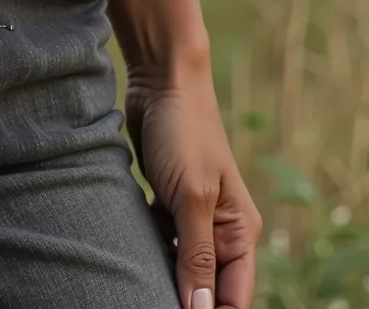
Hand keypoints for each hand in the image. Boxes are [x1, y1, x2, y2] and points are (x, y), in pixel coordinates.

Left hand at [125, 64, 261, 308]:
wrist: (162, 81)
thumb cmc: (185, 134)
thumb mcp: (192, 199)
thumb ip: (196, 257)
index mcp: (240, 233)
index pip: (234, 298)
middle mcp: (222, 230)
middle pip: (207, 288)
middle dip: (184, 302)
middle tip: (146, 302)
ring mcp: (193, 217)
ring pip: (181, 268)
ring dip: (163, 279)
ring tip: (135, 290)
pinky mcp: (167, 204)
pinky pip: (160, 244)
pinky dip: (148, 253)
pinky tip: (128, 261)